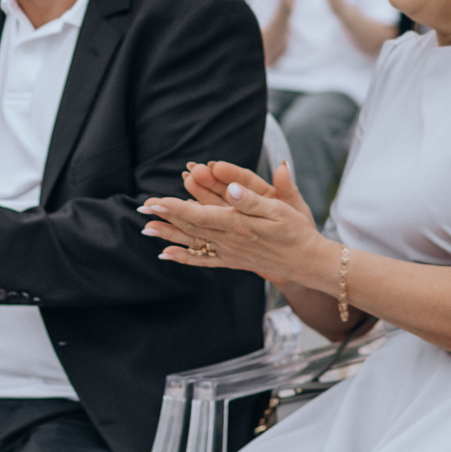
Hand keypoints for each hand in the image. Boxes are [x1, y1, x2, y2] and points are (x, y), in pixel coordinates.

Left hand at [139, 159, 325, 285]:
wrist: (308, 261)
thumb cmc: (297, 231)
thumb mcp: (280, 209)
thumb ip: (252, 199)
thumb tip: (230, 190)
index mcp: (239, 224)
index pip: (199, 214)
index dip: (175, 207)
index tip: (155, 201)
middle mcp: (230, 240)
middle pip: (191, 228)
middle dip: (165, 218)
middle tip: (143, 209)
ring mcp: (230, 252)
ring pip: (193, 243)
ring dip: (169, 236)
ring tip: (147, 230)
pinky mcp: (233, 260)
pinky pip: (204, 260)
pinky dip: (184, 258)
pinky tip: (168, 255)